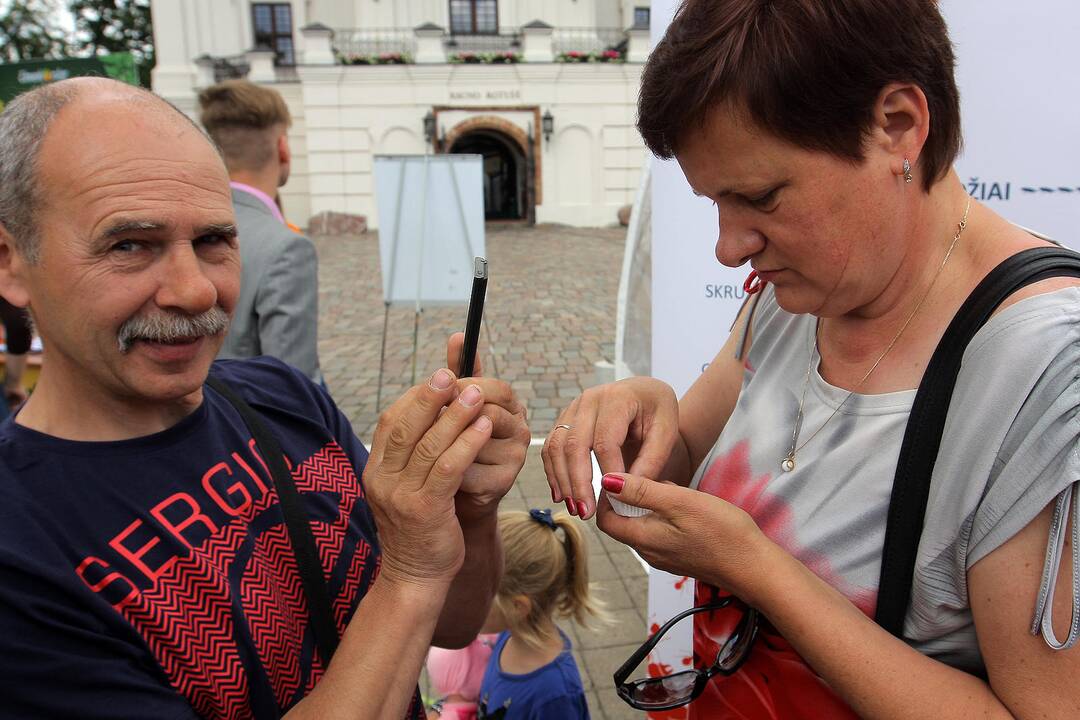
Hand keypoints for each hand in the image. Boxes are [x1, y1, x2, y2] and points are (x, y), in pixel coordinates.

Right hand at [363, 367, 493, 588]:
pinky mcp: (425, 510)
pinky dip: (466, 443)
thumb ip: (413, 455)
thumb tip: (431, 414)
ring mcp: (401, 495)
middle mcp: (382, 480)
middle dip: (430, 396)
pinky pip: (447, 468)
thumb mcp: (407, 488)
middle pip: (405, 426)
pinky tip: (484, 427)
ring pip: (428, 444)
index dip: (415, 397)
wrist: (414, 578)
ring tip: (477, 394)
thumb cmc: (419, 529)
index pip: (391, 422)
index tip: (439, 378)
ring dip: (455, 415)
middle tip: (450, 373)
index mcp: (376, 471)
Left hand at [445, 332, 528, 522]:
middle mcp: (520, 429)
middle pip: (489, 413)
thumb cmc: (452, 441)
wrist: (453, 494)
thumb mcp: (454, 404)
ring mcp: (515, 458)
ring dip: (445, 444)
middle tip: (427, 420)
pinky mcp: (503, 484)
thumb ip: (457, 371)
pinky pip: (468, 470)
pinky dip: (445, 470)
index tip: (441, 389)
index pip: (498, 388)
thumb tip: (457, 336)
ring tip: (423, 447)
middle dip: (453, 416)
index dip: (466, 387)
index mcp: (510, 406)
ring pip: (476, 443)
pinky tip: (430, 471)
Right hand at [541, 377, 677, 519]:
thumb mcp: (666, 433)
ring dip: (562, 481)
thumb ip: (650, 461)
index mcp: (619, 398)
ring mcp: (573, 407)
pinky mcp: (565, 418)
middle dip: (578, 483)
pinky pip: (551, 446)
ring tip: (575, 509)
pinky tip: (562, 495)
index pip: (606, 441)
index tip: (614, 499)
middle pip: (574, 444)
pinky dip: (554, 472)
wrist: (645, 395)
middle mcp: (590, 399)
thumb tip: (623, 491)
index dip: (607, 473)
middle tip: (586, 513)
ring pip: (556, 446)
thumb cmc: (657, 413)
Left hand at [595, 472, 772, 604]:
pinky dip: (664, 516)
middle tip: (650, 478)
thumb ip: (641, 492)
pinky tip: (686, 506)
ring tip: (671, 490)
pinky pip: (660, 533)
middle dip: (629, 499)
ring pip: (643, 527)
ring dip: (649, 506)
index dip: (607, 497)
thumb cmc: (722, 533)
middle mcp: (649, 553)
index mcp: (643, 540)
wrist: (755, 567)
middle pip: (622, 524)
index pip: (605, 521)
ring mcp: (665, 558)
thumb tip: (607, 481)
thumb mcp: (679, 502)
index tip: (623, 477)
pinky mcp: (681, 557)